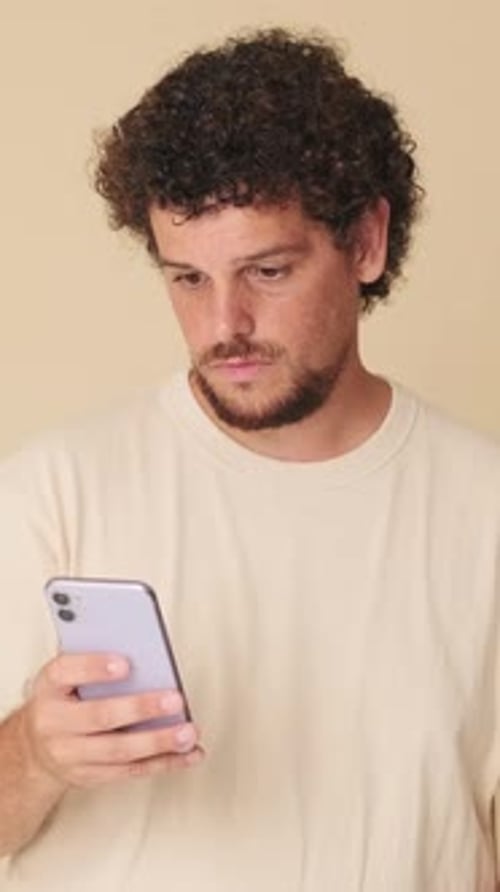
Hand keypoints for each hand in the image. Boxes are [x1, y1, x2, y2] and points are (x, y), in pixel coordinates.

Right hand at [21, 652, 202, 788]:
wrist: (34, 747)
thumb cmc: (61, 698)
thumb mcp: (66, 672)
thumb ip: (93, 657)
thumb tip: (138, 643)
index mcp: (49, 686)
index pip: (67, 671)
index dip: (95, 667)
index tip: (125, 663)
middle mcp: (54, 722)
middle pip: (99, 717)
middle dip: (140, 709)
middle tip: (174, 700)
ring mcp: (71, 754)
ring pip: (118, 750)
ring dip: (158, 742)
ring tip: (187, 732)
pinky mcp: (90, 776)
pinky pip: (130, 771)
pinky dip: (163, 762)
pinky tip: (188, 753)